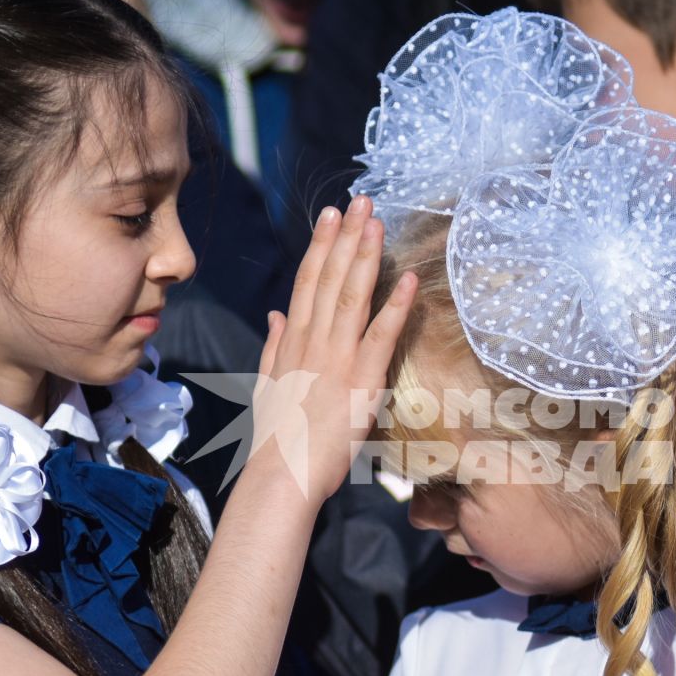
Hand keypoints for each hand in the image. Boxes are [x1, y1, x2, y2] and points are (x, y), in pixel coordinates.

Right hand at [248, 196, 415, 501]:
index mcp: (293, 342)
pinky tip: (406, 278)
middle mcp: (312, 341)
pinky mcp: (360, 381)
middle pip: (329, 278)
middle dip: (346, 236)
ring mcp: (336, 358)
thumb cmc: (277, 438)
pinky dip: (395, 306)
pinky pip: (381, 336)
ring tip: (378, 222)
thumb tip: (276, 315)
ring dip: (365, 256)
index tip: (331, 215)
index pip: (307, 282)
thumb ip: (275, 347)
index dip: (320, 246)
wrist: (281, 475)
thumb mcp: (269, 385)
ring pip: (352, 296)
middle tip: (361, 200)